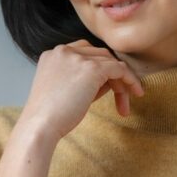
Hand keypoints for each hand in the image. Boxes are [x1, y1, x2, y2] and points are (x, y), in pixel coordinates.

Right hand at [21, 40, 143, 141]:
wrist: (40, 126)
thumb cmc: (50, 117)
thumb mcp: (65, 91)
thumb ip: (84, 81)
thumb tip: (111, 81)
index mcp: (54, 54)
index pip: (85, 53)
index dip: (99, 69)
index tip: (107, 88)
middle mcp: (64, 50)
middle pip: (100, 56)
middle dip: (112, 77)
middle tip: (121, 100)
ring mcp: (78, 57)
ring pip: (111, 63)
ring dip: (122, 83)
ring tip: (125, 105)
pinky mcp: (91, 68)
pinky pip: (119, 69)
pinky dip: (130, 80)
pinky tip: (135, 93)